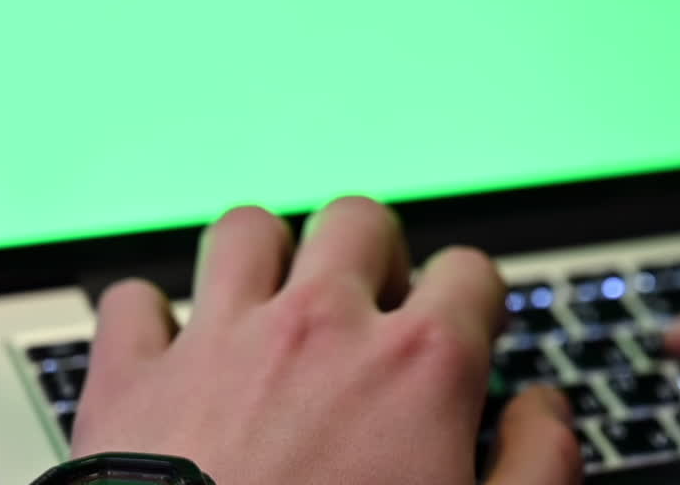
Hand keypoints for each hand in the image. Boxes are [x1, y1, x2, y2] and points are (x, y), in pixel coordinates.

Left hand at [71, 197, 580, 484]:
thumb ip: (539, 463)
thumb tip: (545, 409)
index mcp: (416, 365)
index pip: (467, 270)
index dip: (472, 298)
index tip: (460, 327)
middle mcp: (321, 328)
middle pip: (359, 220)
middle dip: (372, 254)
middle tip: (370, 309)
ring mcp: (221, 342)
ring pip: (247, 229)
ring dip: (266, 258)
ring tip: (273, 307)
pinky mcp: (134, 378)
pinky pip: (135, 300)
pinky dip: (152, 319)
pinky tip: (173, 356)